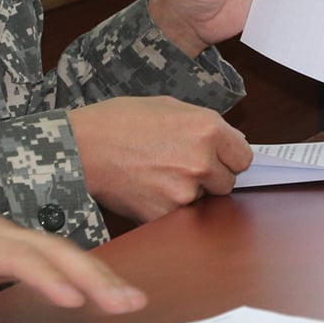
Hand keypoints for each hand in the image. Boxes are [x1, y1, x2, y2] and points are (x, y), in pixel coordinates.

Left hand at [0, 195, 145, 322]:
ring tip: (132, 301)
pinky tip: (111, 292)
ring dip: (100, 276)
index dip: (46, 278)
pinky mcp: (20, 247)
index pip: (16, 259)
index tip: (72, 301)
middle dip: (94, 276)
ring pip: (65, 252)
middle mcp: (0, 234)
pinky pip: (60, 258)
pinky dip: (89, 274)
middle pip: (55, 250)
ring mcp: (13, 238)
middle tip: (127, 302)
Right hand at [68, 96, 253, 223]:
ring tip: (160, 176)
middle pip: (227, 182)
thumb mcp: (170, 107)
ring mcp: (183, 191)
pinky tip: (148, 190)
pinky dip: (168, 208)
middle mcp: (201, 161)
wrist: (79, 147)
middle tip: (180, 166)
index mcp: (208, 129)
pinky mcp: (163, 214)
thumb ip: (205, 125)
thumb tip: (230, 142)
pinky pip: (180, 216)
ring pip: (204, 201)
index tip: (217, 158)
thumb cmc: (119, 122)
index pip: (244, 157)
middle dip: (210, 177)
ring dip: (190, 194)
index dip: (229, 158)